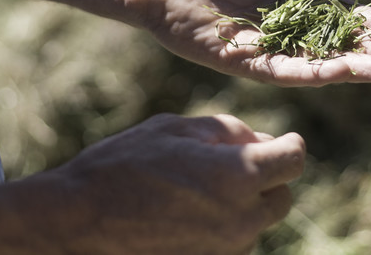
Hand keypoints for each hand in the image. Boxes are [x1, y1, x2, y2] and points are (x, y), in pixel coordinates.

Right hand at [54, 114, 304, 253]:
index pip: (293, 160)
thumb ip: (226, 130)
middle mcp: (240, 220)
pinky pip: (232, 241)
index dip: (288, 145)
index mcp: (237, 176)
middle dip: (269, 176)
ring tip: (200, 186)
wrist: (77, 222)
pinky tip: (189, 210)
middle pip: (281, 197)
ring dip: (245, 202)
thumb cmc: (123, 165)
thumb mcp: (174, 129)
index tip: (278, 141)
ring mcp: (225, 250)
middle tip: (234, 161)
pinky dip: (225, 223)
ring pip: (257, 222)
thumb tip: (257, 140)